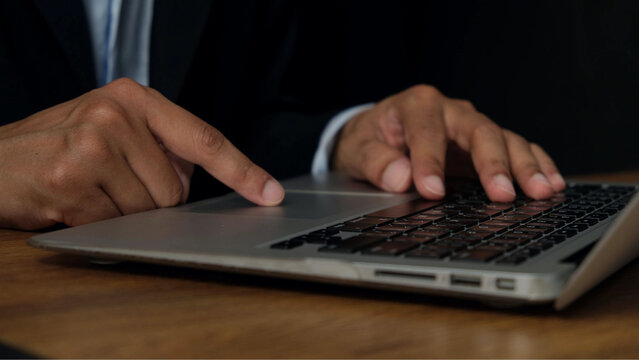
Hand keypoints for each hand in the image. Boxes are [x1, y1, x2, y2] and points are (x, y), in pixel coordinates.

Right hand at [0, 78, 283, 229]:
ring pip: (147, 212)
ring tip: (88, 190)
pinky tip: (72, 202)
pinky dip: (98, 223)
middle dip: (149, 200)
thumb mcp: (110, 127)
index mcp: (134, 98)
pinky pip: (114, 224)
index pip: (203, 138)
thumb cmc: (56, 146)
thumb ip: (156, 146)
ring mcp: (93, 145)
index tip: (269, 192)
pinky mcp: (71, 179)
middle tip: (110, 182)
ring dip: (122, 214)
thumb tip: (195, 181)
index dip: (242, 170)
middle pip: (175, 190)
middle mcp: (116, 114)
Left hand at [333, 85, 564, 201]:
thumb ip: (375, 162)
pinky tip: (552, 183)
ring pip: (506, 139)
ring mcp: (472, 127)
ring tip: (541, 191)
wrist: (380, 132)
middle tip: (502, 194)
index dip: (429, 161)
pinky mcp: (485, 144)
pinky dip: (536, 164)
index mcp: (417, 105)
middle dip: (492, 162)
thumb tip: (399, 178)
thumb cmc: (371, 139)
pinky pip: (518, 148)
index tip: (432, 191)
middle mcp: (451, 111)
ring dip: (525, 166)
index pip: (427, 131)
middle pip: (479, 130)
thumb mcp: (358, 149)